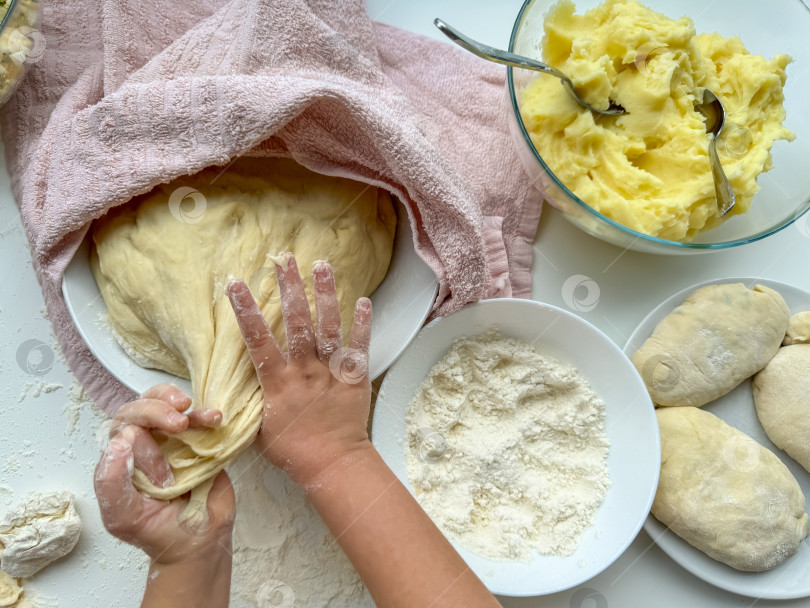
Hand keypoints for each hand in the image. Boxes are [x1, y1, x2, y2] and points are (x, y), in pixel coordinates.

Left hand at [94, 384, 234, 564]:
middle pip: (140, 408)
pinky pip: (198, 416)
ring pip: (165, 401)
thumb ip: (111, 482)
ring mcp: (172, 439)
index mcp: (121, 459)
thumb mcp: (123, 516)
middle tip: (178, 422)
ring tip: (190, 410)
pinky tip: (215, 418)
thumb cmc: (157, 531)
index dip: (140, 439)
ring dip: (175, 400)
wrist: (199, 543)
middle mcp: (144, 444)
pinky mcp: (199, 440)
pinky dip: (205, 413)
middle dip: (156, 409)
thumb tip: (120, 441)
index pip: (121, 431)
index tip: (161, 469)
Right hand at [227, 254, 373, 486]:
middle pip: (297, 323)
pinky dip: (362, 324)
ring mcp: (332, 372)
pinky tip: (363, 301)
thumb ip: (247, 402)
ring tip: (322, 266)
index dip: (246, 311)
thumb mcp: (257, 429)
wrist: (332, 464)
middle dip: (290, 289)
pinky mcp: (355, 377)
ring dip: (325, 295)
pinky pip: (359, 347)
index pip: (258, 341)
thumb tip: (228, 386)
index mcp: (278, 382)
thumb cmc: (291, 450)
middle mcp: (305, 371)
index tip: (236, 284)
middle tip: (285, 259)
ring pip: (328, 327)